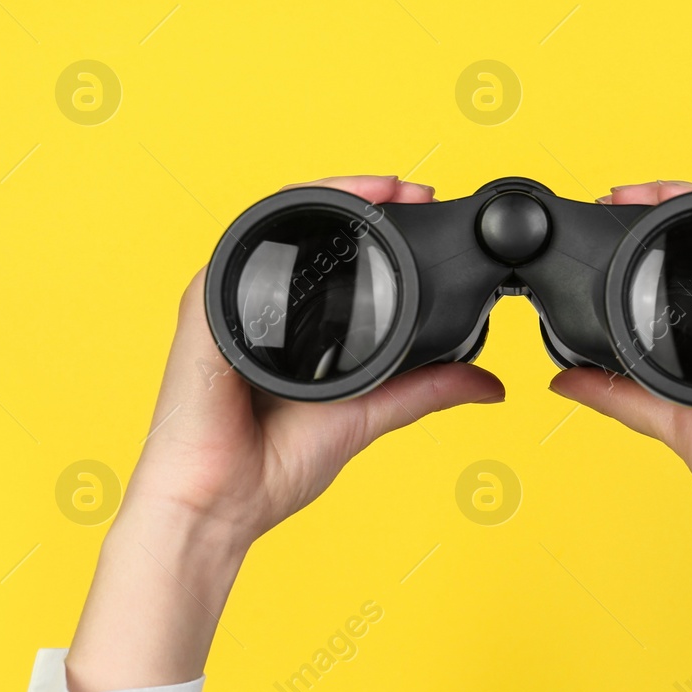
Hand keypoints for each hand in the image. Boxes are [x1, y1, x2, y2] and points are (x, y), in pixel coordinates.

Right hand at [128, 174, 504, 548]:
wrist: (220, 504)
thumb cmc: (269, 468)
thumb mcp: (365, 416)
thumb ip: (421, 392)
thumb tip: (486, 384)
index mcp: (288, 325)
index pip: (330, 256)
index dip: (374, 225)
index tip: (420, 208)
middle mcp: (256, 304)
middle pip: (306, 228)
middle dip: (360, 197)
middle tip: (413, 190)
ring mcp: (228, 301)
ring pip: (276, 223)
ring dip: (330, 195)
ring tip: (383, 187)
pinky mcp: (205, 306)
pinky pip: (242, 246)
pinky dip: (284, 218)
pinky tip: (322, 208)